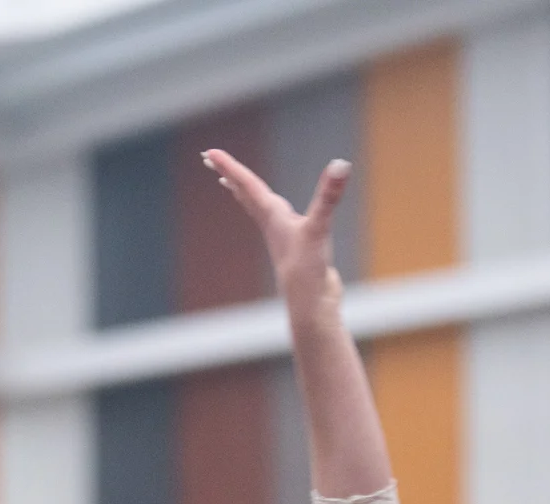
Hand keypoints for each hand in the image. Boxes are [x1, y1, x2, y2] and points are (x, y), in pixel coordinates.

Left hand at [202, 149, 350, 315]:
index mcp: (273, 216)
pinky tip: (276, 215)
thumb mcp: (318, 229)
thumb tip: (341, 164)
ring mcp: (282, 236)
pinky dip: (269, 211)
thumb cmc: (308, 270)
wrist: (312, 305)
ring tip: (231, 183)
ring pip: (257, 208)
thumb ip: (328, 197)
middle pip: (245, 194)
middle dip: (230, 175)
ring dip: (243, 193)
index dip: (230, 166)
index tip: (209, 152)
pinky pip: (276, 221)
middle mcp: (272, 224)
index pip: (247, 185)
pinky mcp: (294, 246)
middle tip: (208, 159)